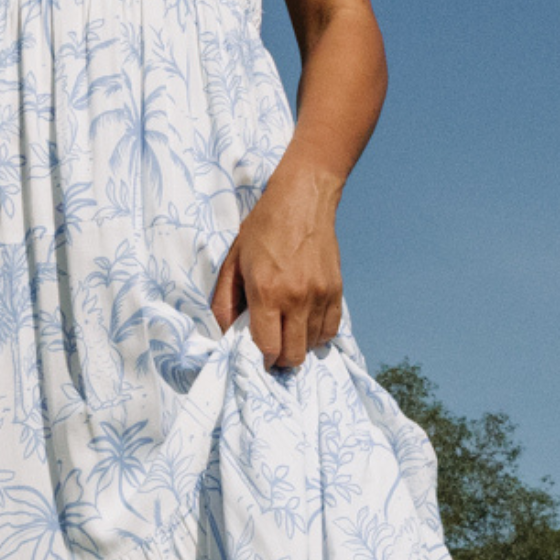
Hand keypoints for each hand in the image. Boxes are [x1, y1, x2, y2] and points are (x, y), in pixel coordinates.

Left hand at [210, 163, 344, 370]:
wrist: (302, 199)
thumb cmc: (262, 228)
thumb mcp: (233, 261)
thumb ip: (224, 301)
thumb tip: (222, 334)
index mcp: (266, 291)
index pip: (268, 347)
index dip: (260, 359)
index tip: (256, 356)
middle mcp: (296, 298)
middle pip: (292, 354)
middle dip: (279, 359)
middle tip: (272, 349)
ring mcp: (320, 295)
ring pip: (312, 346)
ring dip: (298, 346)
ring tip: (287, 333)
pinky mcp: (336, 290)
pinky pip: (331, 330)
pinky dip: (317, 336)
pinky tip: (305, 326)